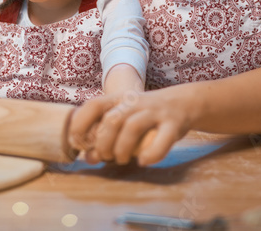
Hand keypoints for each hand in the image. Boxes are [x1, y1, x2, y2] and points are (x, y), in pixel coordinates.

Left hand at [68, 86, 195, 165]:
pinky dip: (152, 153)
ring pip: (133, 126)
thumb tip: (88, 158)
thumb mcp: (124, 119)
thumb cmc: (145, 116)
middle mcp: (135, 103)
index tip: (77, 142)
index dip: (80, 124)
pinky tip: (143, 161)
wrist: (182, 103)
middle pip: (112, 120)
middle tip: (106, 156)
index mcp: (119, 99)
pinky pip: (162, 139)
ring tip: (121, 160)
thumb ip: (105, 136)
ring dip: (122, 148)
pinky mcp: (173, 124)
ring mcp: (155, 112)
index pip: (93, 105)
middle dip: (103, 143)